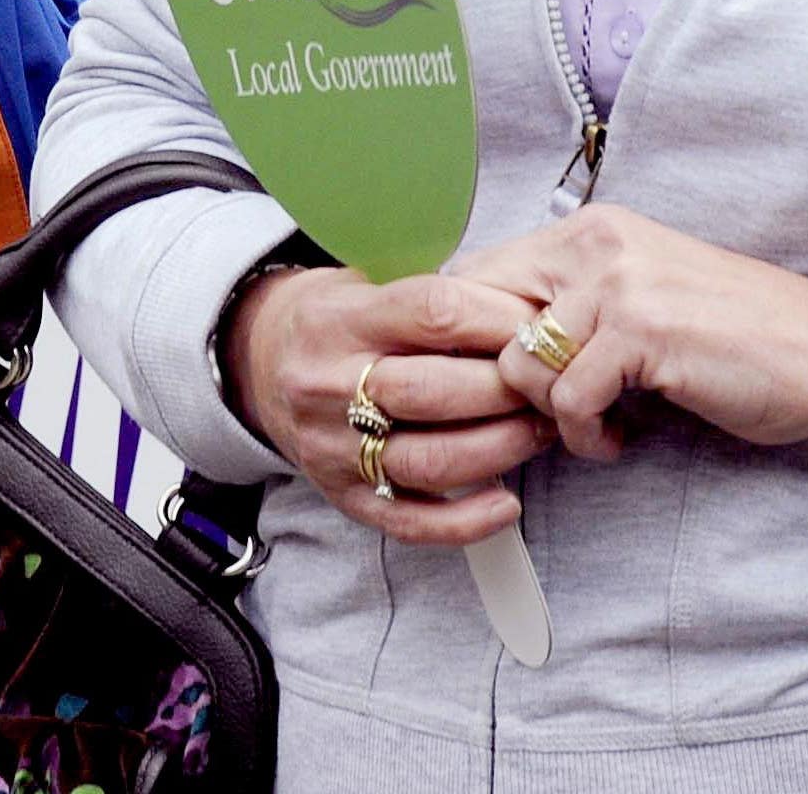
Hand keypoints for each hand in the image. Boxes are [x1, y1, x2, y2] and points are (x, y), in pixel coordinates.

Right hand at [228, 264, 554, 546]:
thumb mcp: (364, 285)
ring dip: (502, 449)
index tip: (539, 329)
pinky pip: (411, 522)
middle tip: (548, 387)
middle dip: (507, 391)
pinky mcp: (343, 496)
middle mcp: (325, 383)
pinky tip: (506, 504)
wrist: (259, 365)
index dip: (498, 320)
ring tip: (538, 432)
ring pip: (432, 460)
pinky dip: (467, 521)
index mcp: (335, 319)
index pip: (431, 312)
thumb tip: (530, 315)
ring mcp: (332, 446)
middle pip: (433, 391)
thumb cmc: (336, 322)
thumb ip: (432, 299)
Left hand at [460, 204, 807, 460]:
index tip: (502, 378)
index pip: (477, 271)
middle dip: (500, 376)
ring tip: (595, 424)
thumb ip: (571, 302)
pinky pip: (568, 400)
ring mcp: (618, 284)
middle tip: (544, 408)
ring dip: (550, 412)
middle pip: (478, 312)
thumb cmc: (739, 339)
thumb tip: (487, 339)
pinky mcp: (642, 333)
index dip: (470, 335)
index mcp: (592, 230)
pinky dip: (586, 435)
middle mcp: (597, 244)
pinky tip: (621, 437)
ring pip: (519, 363)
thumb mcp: (641, 296)